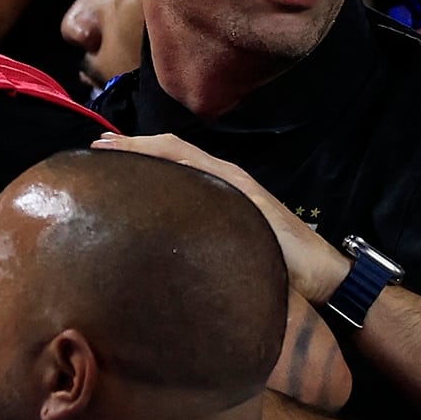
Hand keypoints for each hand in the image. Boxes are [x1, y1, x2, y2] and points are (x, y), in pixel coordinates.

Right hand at [97, 132, 345, 301]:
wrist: (323, 274)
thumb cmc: (292, 255)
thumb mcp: (255, 227)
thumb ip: (223, 205)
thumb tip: (175, 197)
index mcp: (227, 176)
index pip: (174, 149)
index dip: (137, 144)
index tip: (102, 146)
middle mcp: (225, 178)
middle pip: (172, 151)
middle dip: (135, 147)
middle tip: (97, 152)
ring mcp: (228, 192)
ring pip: (179, 166)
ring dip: (147, 160)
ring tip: (114, 169)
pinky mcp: (230, 209)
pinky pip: (188, 184)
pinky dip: (163, 178)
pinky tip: (149, 195)